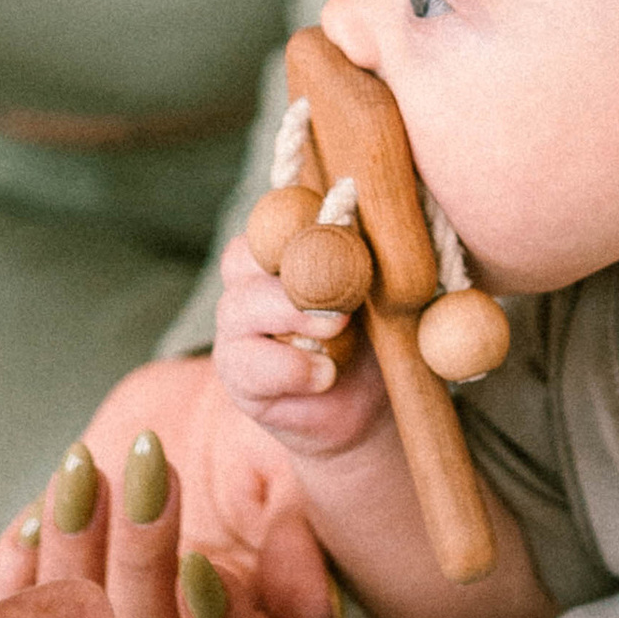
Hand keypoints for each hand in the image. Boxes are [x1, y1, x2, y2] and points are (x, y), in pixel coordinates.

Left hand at [0, 353, 338, 617]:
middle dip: (142, 560)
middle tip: (152, 466)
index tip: (200, 562)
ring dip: (74, 554)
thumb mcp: (289, 471)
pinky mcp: (50, 601)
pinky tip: (35, 519)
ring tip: (83, 469)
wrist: (206, 395)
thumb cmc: (262, 435)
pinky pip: (11, 617)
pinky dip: (11, 576)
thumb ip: (299, 537)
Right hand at [211, 235, 392, 458]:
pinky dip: (292, 367)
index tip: (343, 227)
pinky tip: (325, 374)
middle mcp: (250, 279)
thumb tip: (382, 224)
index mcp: (283, 247)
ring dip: (292, 315)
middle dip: (294, 266)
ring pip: (239, 305)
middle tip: (341, 285)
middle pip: (244, 254)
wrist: (370, 402)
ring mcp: (236, 325)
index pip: (276, 215)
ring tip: (335, 329)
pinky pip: (249, 362)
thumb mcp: (382, 294)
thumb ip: (369, 261)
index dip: (304, 220)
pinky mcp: (236, 372)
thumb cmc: (377, 334)